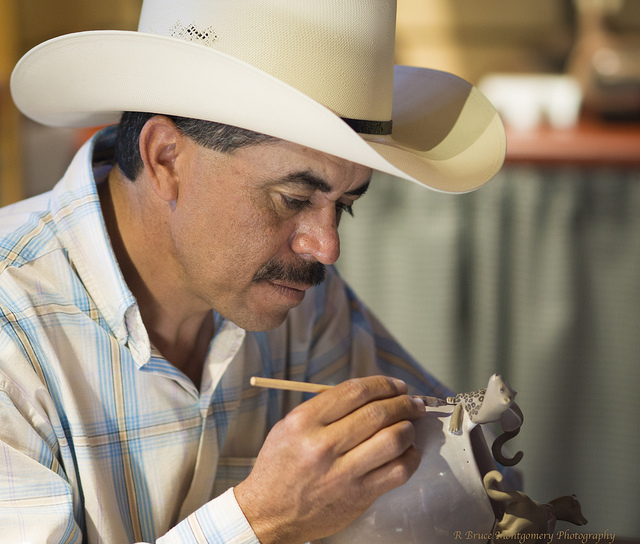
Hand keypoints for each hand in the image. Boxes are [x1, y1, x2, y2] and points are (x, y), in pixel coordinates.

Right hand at [233, 375, 425, 543]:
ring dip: (409, 427)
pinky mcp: (358, 496)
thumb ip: (325, 409)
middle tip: (412, 402)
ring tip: (410, 424)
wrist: (267, 513)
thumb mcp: (290, 426)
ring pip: (393, 439)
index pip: (355, 391)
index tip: (396, 386)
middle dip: (403, 402)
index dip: (383, 384)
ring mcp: (342, 473)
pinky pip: (398, 471)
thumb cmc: (280, 466)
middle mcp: (323, 445)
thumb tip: (371, 394)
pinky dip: (410, 457)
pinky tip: (408, 451)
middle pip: (378, 413)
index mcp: (304, 421)